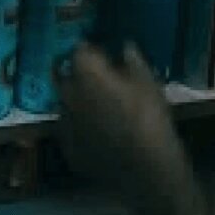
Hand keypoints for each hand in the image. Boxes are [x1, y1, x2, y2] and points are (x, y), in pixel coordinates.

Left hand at [54, 41, 186, 203]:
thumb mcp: (149, 82)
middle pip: (66, 77)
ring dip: (77, 102)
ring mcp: (65, 124)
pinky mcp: (67, 148)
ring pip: (66, 105)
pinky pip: (70, 130)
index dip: (91, 51)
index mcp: (87, 74)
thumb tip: (124, 47)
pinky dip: (79, 128)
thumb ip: (133, 60)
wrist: (146, 167)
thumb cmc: (150, 117)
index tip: (103, 55)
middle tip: (100, 81)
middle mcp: (68, 95)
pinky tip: (97, 134)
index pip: (79, 50)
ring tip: (100, 110)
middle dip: (79, 75)